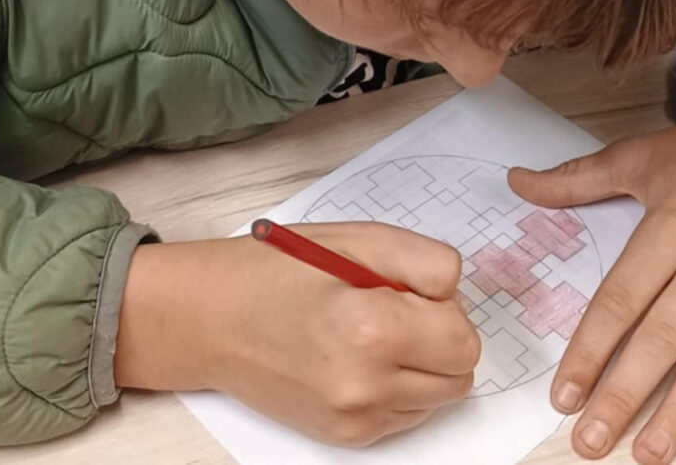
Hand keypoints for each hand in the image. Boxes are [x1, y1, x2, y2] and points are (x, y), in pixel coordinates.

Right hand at [114, 222, 480, 445]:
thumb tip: (457, 292)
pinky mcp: (346, 436)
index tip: (411, 293)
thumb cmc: (278, 272)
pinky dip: (398, 387)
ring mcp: (354, 418)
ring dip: (423, 366)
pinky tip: (359, 358)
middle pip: (459, 374)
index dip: (445, 308)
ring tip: (373, 333)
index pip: (464, 339)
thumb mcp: (358, 240)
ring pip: (438, 398)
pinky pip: (407, 415)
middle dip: (441, 338)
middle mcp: (366, 385)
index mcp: (372, 329)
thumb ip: (426, 262)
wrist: (211, 320)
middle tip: (395, 309)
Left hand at [509, 86, 675, 462]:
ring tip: (650, 450)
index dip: (588, 352)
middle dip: (623, 396)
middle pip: (662, 339)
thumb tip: (516, 181)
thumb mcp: (640, 157)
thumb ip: (575, 180)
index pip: (619, 303)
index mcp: (669, 231)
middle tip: (590, 441)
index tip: (562, 395)